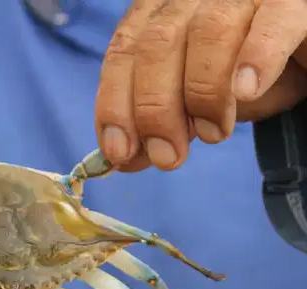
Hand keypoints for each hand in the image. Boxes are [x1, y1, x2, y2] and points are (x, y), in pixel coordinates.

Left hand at [95, 0, 306, 171]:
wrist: (301, 52)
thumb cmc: (241, 73)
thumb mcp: (192, 104)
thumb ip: (157, 126)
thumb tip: (124, 160)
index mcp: (160, 13)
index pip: (123, 52)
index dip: (115, 103)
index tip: (120, 151)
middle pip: (157, 45)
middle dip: (154, 109)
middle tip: (169, 157)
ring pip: (208, 31)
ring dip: (203, 93)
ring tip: (215, 134)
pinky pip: (272, 19)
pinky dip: (257, 56)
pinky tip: (246, 91)